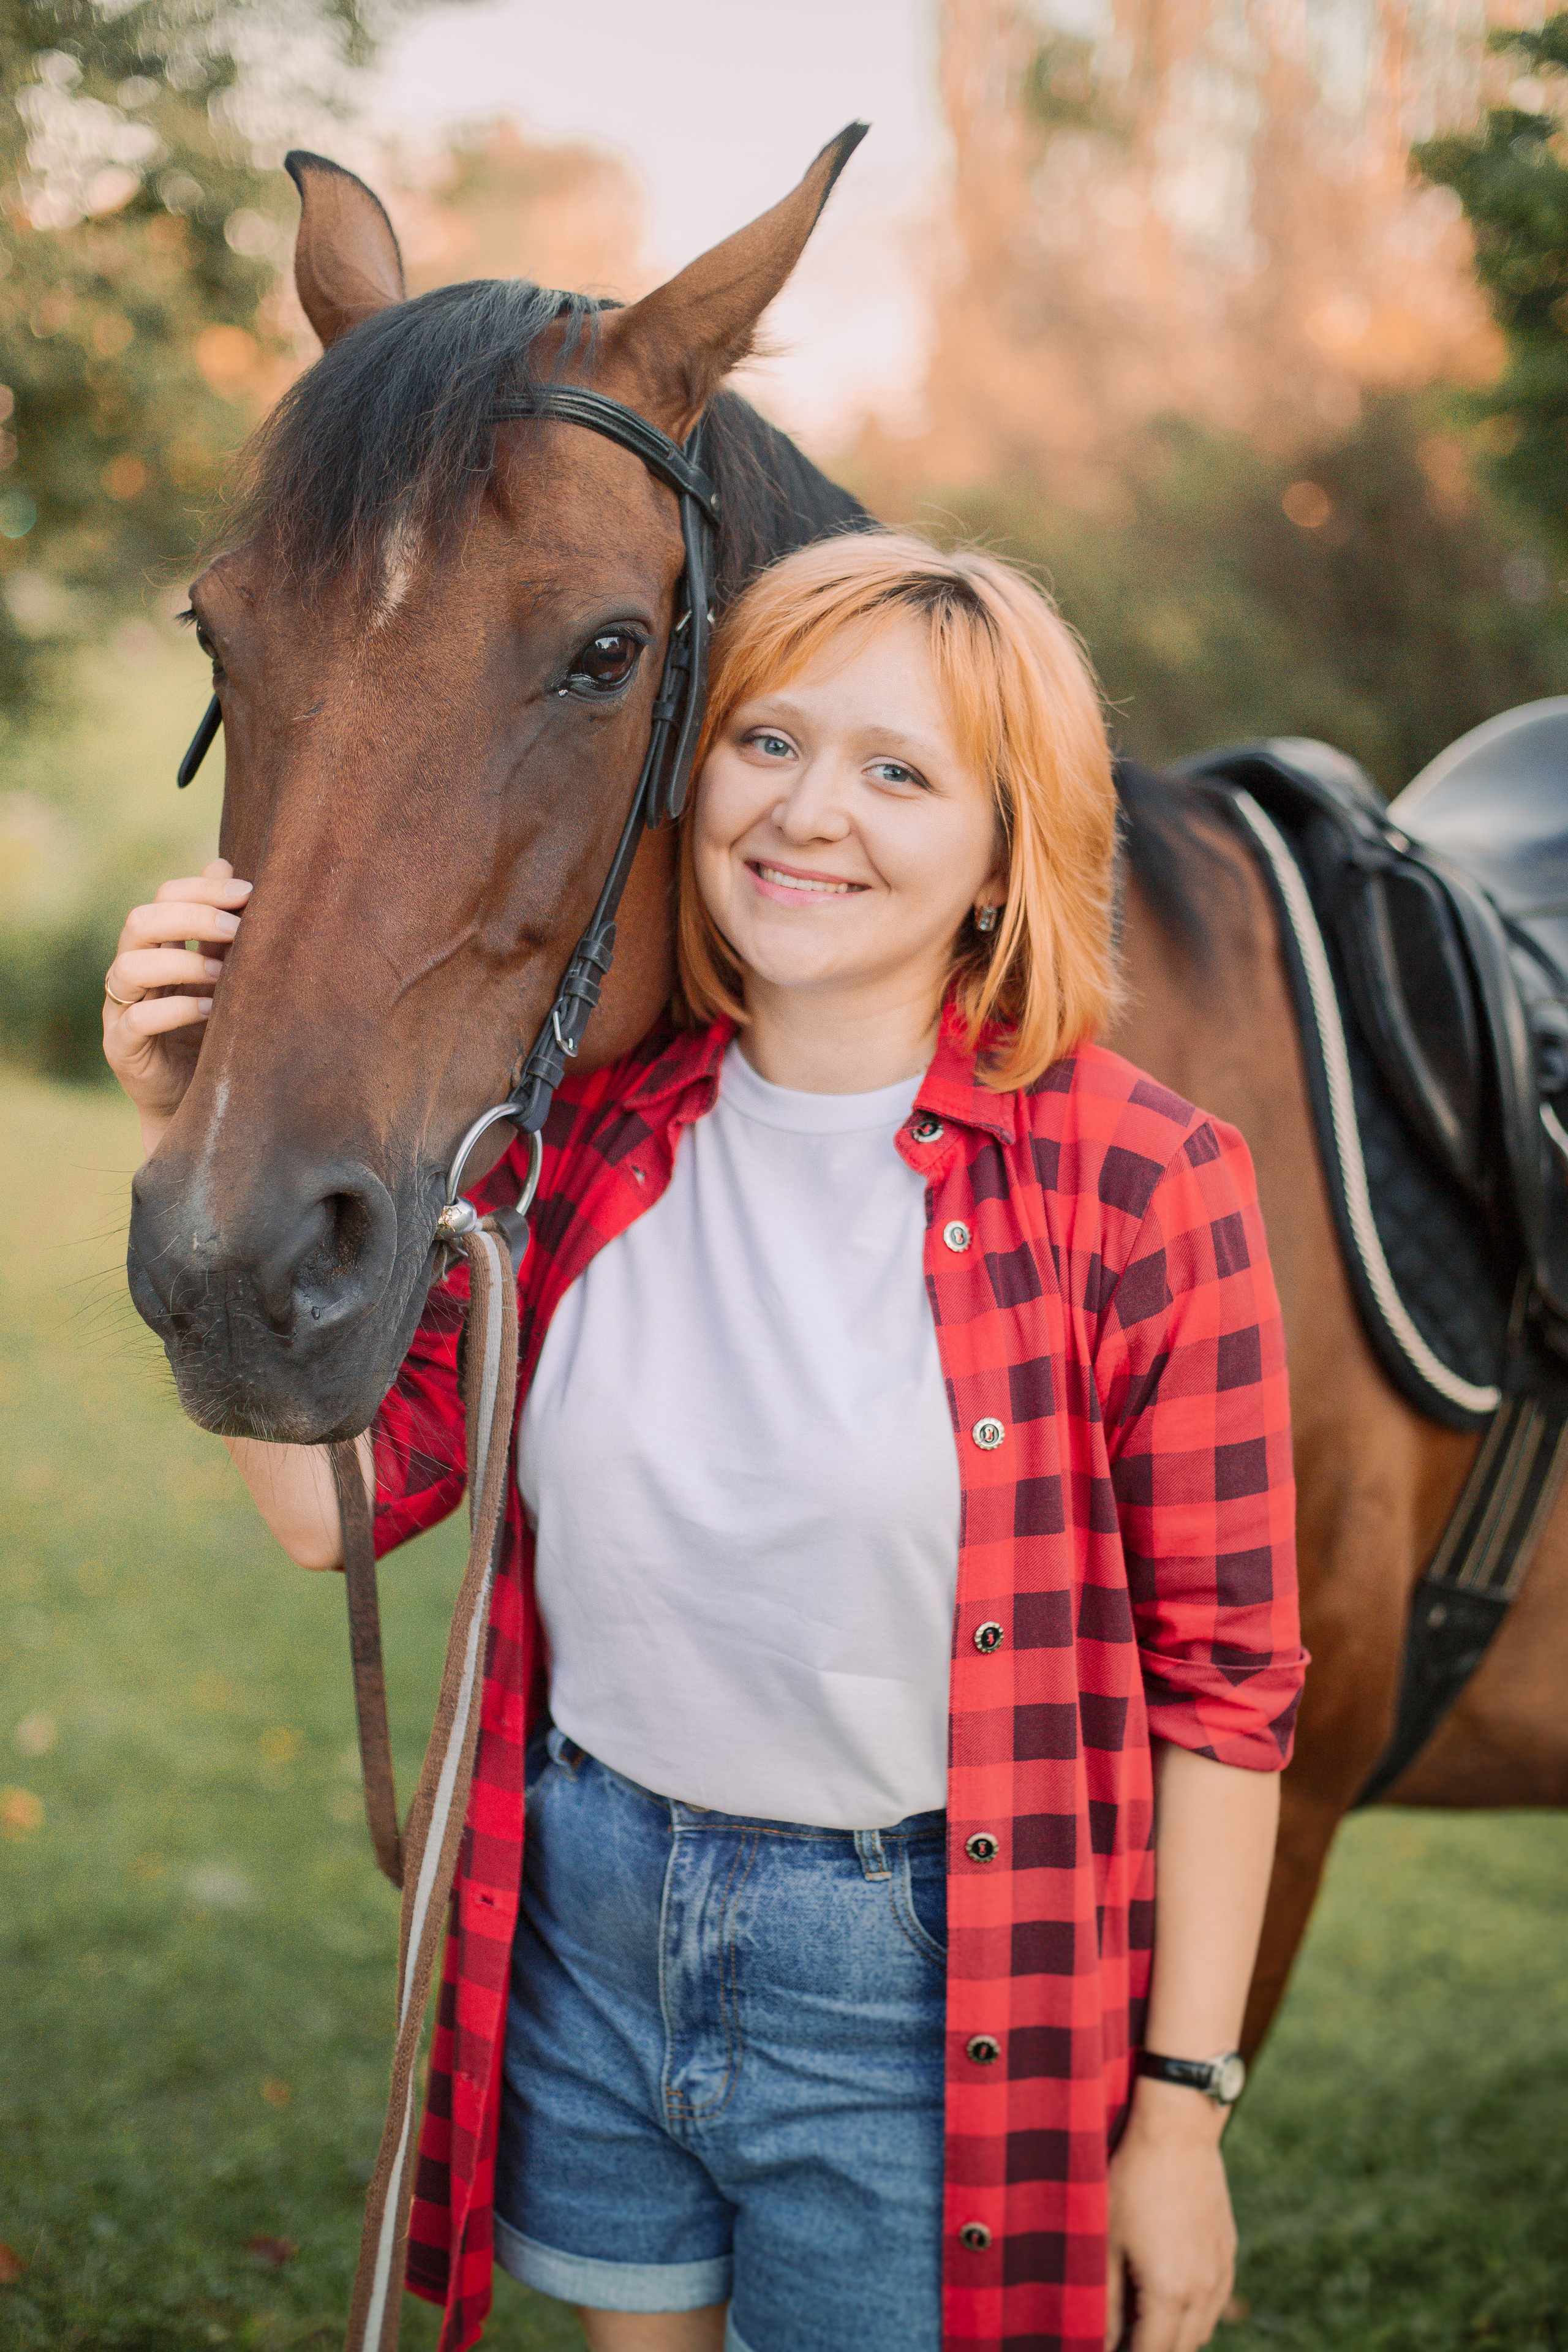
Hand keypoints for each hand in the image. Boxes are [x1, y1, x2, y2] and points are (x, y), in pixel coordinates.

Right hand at [102, 858, 251, 1156]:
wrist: (198, 1097)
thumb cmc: (212, 1029)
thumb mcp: (223, 974)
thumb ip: (220, 927)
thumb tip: (225, 864)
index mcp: (158, 946)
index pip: (163, 897)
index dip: (201, 889)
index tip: (248, 894)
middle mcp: (133, 970)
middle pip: (140, 923)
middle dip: (190, 917)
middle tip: (236, 927)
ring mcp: (122, 1008)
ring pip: (129, 968)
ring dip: (181, 963)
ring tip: (224, 973)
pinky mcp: (122, 1046)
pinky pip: (136, 1020)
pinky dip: (174, 1010)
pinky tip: (210, 1010)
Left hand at [1105, 2084, 1235, 2351]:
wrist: (1178, 2131)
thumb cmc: (1133, 2181)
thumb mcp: (1107, 2241)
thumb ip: (1105, 2300)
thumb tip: (1102, 2340)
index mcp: (1171, 2294)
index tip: (1108, 2349)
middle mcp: (1204, 2292)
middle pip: (1180, 2350)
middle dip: (1151, 2350)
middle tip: (1120, 2339)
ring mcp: (1221, 2272)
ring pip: (1201, 2331)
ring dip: (1174, 2337)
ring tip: (1139, 2323)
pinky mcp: (1227, 2252)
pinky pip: (1214, 2302)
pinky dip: (1192, 2313)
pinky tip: (1167, 2297)